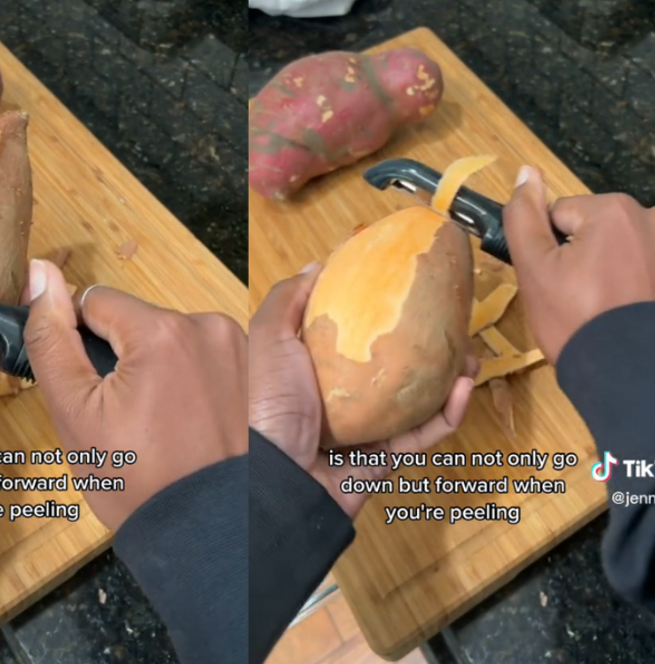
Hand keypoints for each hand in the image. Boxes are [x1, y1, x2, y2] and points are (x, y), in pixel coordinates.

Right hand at [23, 259, 246, 532]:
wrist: (212, 537)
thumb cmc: (138, 482)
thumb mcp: (75, 413)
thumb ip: (51, 338)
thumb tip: (41, 274)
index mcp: (160, 331)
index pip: (96, 302)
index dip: (82, 345)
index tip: (94, 393)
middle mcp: (208, 327)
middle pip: (139, 323)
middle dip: (125, 361)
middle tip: (128, 422)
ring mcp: (240, 351)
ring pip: (173, 343)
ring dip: (161, 373)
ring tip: (163, 431)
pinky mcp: (260, 374)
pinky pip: (208, 362)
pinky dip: (195, 387)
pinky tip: (193, 429)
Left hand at [248, 263, 476, 518]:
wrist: (278, 474)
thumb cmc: (271, 405)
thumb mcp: (270, 341)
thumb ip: (289, 302)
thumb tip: (319, 266)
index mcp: (318, 373)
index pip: (356, 340)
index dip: (385, 317)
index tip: (411, 293)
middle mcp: (343, 402)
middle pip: (396, 370)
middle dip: (431, 348)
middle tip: (454, 327)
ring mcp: (366, 431)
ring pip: (420, 402)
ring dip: (451, 378)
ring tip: (471, 355)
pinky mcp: (386, 459)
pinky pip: (424, 435)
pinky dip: (449, 413)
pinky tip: (466, 388)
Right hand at [505, 166, 654, 364]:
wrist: (628, 373)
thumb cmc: (574, 319)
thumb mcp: (535, 269)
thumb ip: (524, 217)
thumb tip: (526, 172)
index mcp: (614, 210)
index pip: (559, 215)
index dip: (549, 250)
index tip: (555, 283)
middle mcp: (651, 218)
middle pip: (593, 228)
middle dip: (581, 257)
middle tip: (577, 300)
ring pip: (617, 248)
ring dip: (608, 270)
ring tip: (604, 309)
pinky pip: (639, 266)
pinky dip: (631, 283)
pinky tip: (625, 309)